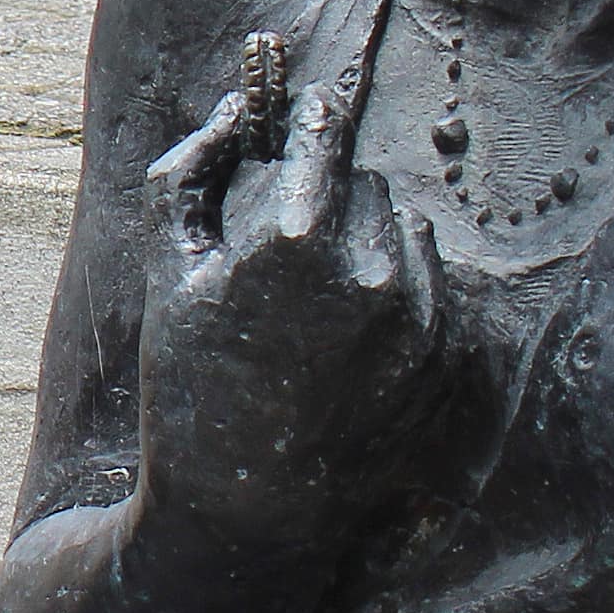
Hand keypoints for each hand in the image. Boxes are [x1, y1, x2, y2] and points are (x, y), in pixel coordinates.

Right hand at [133, 23, 453, 551]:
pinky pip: (427, 287)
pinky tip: (343, 334)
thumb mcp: (167, 271)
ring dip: (366, 236)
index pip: (324, 131)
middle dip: (327, 192)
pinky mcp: (445, 357)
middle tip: (284, 231)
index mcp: (299, 237)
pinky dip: (393, 288)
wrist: (247, 510)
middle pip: (364, 182)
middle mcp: (372, 268)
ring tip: (313, 291)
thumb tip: (229, 114)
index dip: (310, 111)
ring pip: (404, 229)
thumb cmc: (192, 387)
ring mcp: (418, 316)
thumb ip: (189, 173)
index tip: (304, 101)